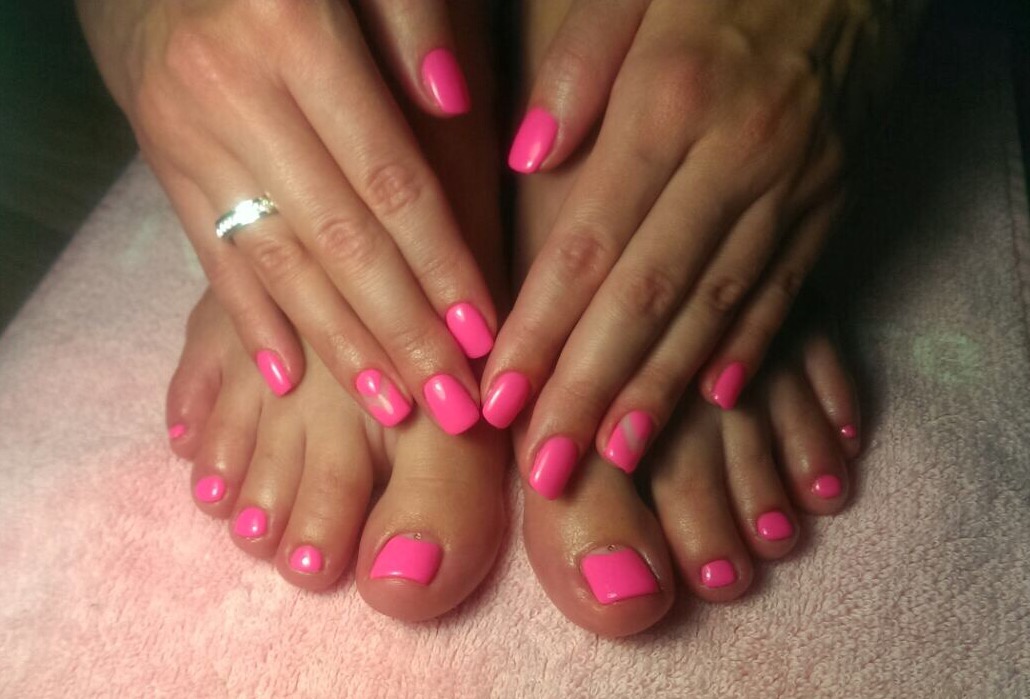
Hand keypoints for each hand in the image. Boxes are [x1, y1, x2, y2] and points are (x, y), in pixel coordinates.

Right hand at [77, 0, 494, 433]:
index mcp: (294, 33)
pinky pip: (211, 257)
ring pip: (279, 263)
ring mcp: (188, 135)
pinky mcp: (162, 162)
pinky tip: (289, 380)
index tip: (484, 335)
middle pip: (341, 240)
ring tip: (395, 409)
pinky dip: (252, 322)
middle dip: (404, 331)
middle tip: (454, 404)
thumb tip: (451, 99)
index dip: (442, 263)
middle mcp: (234, 94)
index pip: (390, 178)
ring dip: (343, 345)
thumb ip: (407, 19)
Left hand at [485, 0, 851, 492]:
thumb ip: (575, 72)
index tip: (499, 398)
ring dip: (663, 392)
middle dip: (592, 391)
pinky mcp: (829, 202)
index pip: (589, 243)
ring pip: (717, 309)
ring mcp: (792, 187)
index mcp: (670, 101)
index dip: (542, 330)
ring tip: (615, 458)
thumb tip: (529, 160)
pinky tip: (714, 406)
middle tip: (548, 468)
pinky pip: (786, 291)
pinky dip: (748, 352)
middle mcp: (734, 157)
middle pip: (649, 297)